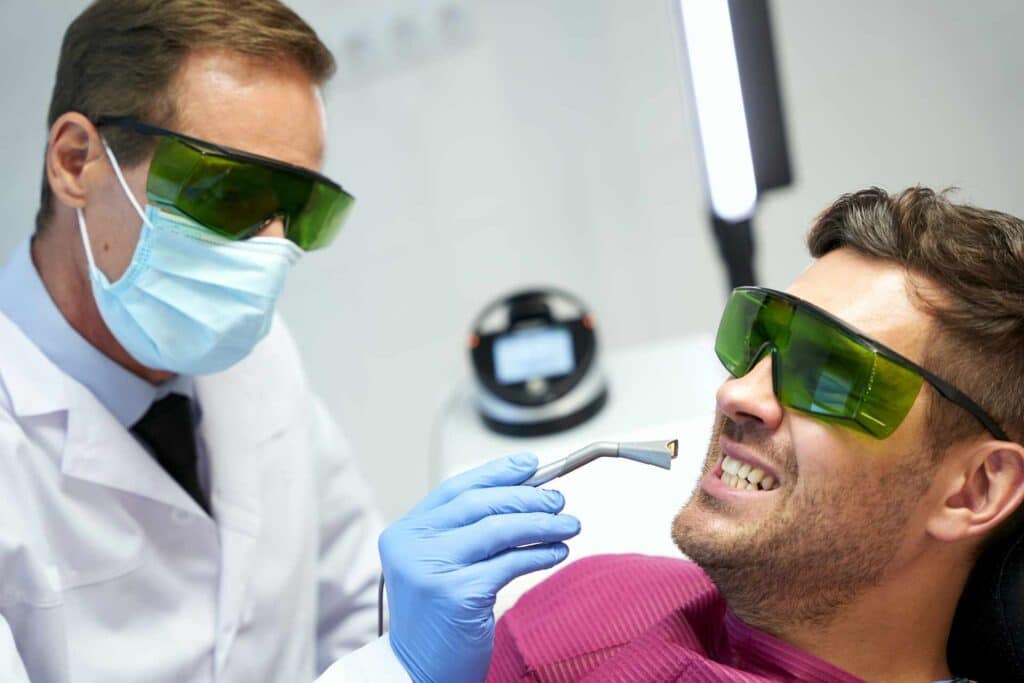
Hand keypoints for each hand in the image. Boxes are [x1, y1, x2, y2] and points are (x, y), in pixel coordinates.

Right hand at [379, 453, 579, 682]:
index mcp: (405, 532)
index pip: (455, 488)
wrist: (417, 673)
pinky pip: (510, 564)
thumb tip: (527, 490)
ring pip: (499, 530)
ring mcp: (431, 569)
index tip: (531, 465)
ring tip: (569, 524)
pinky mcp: (456, 593)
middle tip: (559, 500)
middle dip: (527, 497)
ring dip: (541, 523)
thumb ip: (470, 529)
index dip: (497, 473)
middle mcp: (412, 546)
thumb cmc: (438, 619)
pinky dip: (540, 554)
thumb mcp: (441, 565)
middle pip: (480, 504)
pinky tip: (557, 553)